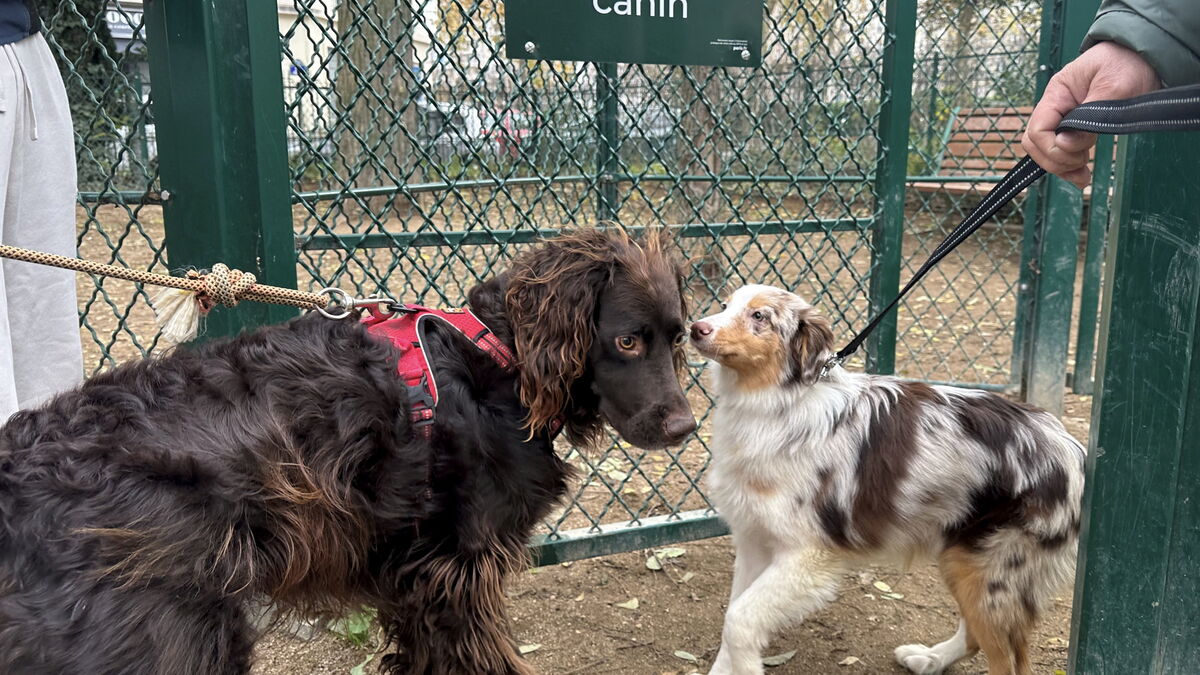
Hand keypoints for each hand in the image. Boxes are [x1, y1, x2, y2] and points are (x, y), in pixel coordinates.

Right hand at [1022, 41, 1160, 187]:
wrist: (1144, 55)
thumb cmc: (1128, 64)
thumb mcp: (1113, 88)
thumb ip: (1088, 117)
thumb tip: (1065, 143)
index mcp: (1057, 93)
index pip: (1037, 129)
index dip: (1052, 147)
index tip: (1079, 151)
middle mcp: (1055, 106)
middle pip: (1035, 143)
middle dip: (1055, 159)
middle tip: (1082, 162)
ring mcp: (1063, 117)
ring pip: (1045, 150)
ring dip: (1061, 166)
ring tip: (1083, 174)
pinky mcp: (1075, 126)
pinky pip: (1060, 151)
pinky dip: (1068, 166)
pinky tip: (1081, 175)